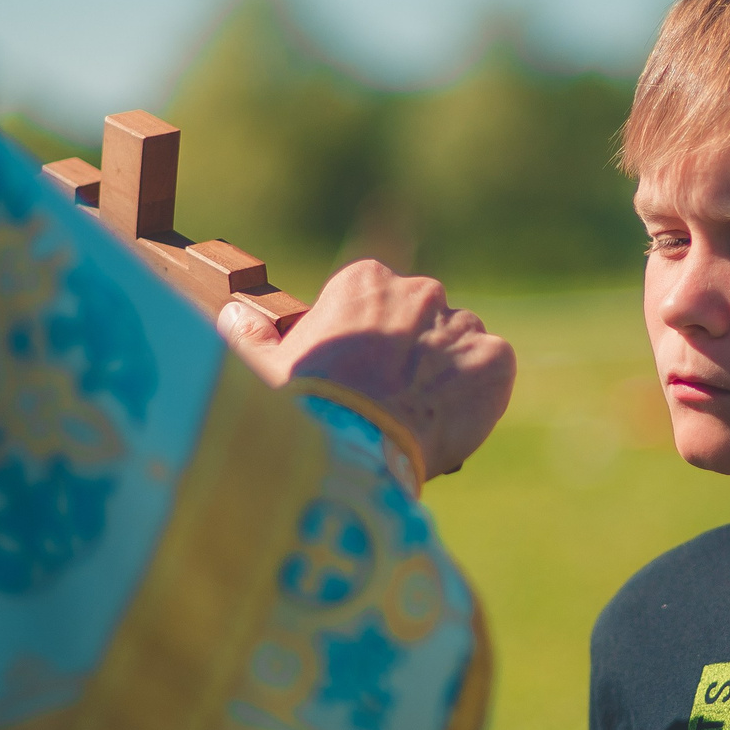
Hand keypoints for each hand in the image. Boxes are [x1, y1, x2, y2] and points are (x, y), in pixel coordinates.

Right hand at [219, 260, 514, 478]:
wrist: (351, 448)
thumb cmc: (300, 407)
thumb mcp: (264, 368)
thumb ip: (252, 336)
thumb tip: (235, 316)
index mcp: (364, 281)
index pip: (378, 304)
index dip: (371, 346)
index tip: (361, 380)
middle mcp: (419, 290)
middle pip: (424, 323)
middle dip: (412, 359)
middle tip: (391, 407)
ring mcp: (461, 324)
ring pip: (461, 348)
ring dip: (447, 377)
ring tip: (421, 423)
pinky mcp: (494, 360)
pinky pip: (493, 374)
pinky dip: (479, 398)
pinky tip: (451, 426)